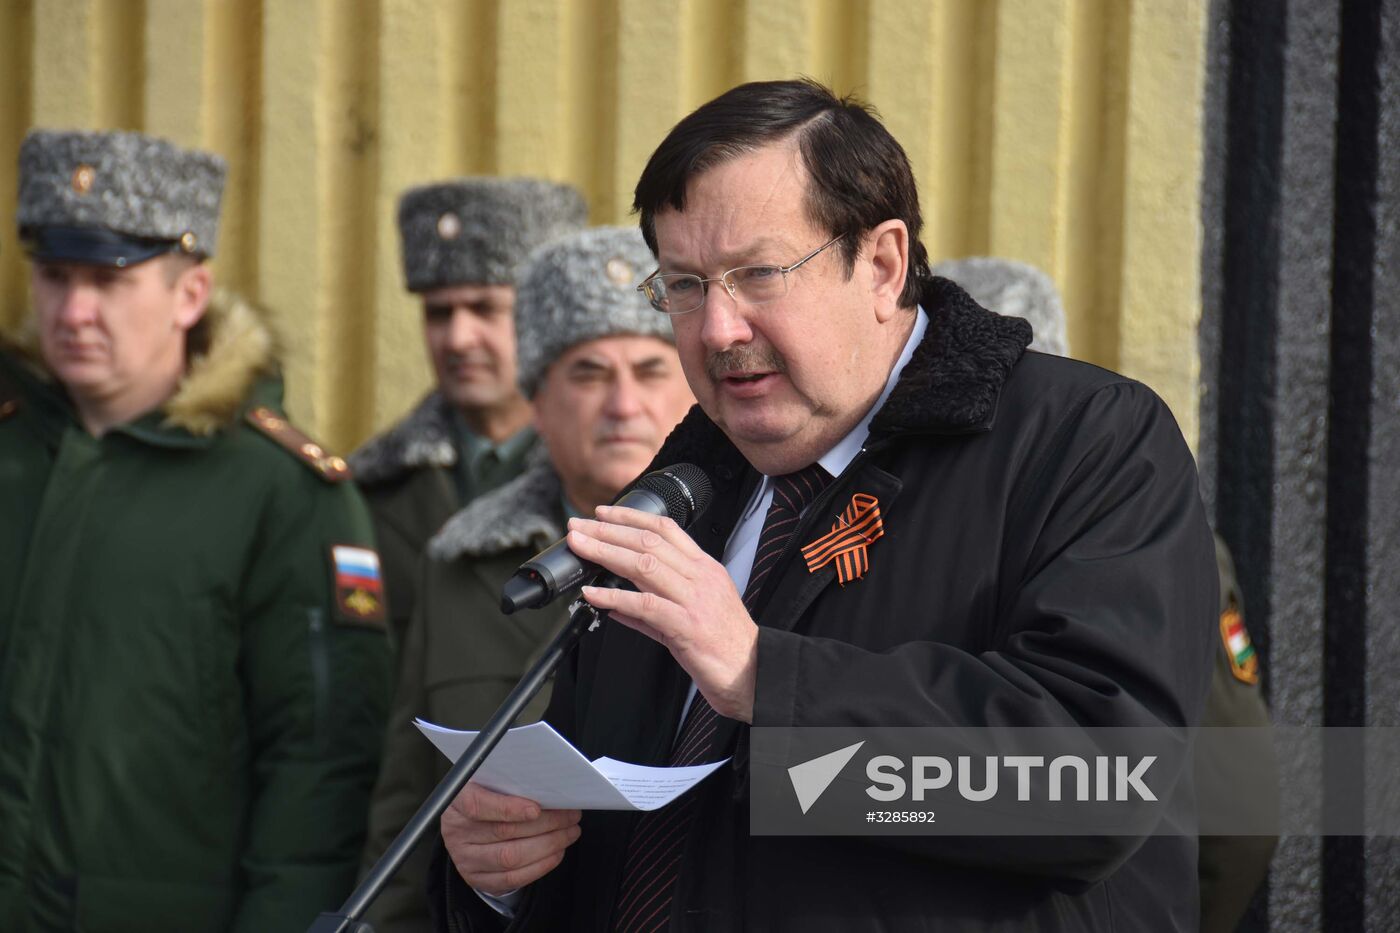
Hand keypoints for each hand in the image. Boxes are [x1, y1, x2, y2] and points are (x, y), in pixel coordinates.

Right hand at [440, 782, 581, 895]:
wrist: (465, 825)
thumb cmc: (485, 796)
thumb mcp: (488, 782)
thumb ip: (509, 783)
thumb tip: (547, 785)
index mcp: (457, 803)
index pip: (478, 805)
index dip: (509, 808)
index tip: (536, 808)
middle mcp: (457, 833)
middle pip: (504, 832)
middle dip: (546, 824)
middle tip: (571, 815)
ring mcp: (466, 859)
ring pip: (511, 857)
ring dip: (548, 845)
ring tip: (569, 832)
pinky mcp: (479, 878)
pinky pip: (513, 878)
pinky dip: (541, 865)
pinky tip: (556, 852)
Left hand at [569, 505, 759, 721]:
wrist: (754, 674)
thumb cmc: (725, 647)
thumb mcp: (692, 616)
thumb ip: (653, 609)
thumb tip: (616, 607)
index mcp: (705, 569)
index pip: (666, 528)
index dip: (631, 516)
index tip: (602, 513)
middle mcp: (701, 577)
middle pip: (648, 541)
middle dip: (607, 530)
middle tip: (577, 525)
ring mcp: (695, 600)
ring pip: (644, 565)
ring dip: (605, 552)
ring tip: (579, 547)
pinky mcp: (687, 626)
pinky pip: (644, 605)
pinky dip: (614, 598)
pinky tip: (592, 595)